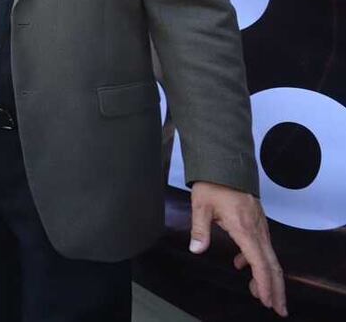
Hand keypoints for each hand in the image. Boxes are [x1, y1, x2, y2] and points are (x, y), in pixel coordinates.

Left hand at [189, 181, 286, 316]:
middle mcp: (257, 229)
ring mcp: (259, 226)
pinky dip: (256, 261)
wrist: (225, 164)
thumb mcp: (201, 205)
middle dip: (275, 288)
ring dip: (267, 277)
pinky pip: (261, 246)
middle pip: (271, 264)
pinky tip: (240, 266)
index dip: (264, 283)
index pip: (259, 262)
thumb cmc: (214, 184)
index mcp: (245, 228)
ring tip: (260, 294)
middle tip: (277, 308)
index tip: (267, 301)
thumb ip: (199, 229)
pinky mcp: (256, 222)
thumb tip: (196, 249)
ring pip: (269, 257)